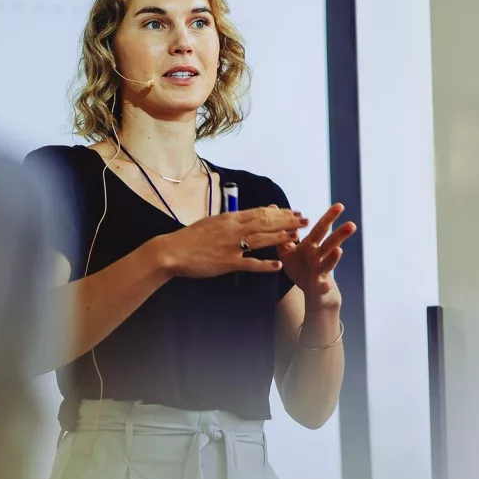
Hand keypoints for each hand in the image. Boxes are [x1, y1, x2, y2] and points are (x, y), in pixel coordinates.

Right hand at [157, 207, 309, 278]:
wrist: (172, 251)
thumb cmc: (192, 238)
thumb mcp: (214, 222)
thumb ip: (234, 219)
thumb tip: (250, 213)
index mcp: (230, 218)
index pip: (260, 212)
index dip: (280, 213)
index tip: (295, 212)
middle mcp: (233, 229)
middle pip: (265, 223)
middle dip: (287, 221)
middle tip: (305, 220)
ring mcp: (230, 246)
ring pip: (261, 240)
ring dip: (281, 237)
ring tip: (297, 236)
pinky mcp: (226, 263)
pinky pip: (249, 264)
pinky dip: (265, 265)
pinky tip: (278, 266)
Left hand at [276, 204, 355, 308]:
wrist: (310, 291)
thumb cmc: (300, 267)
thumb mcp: (287, 250)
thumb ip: (282, 232)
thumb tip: (274, 207)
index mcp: (311, 246)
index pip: (321, 229)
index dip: (329, 218)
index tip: (340, 206)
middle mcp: (318, 257)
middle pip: (330, 244)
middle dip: (340, 234)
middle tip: (351, 225)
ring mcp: (320, 272)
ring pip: (328, 264)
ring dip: (333, 258)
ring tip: (338, 250)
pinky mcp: (318, 287)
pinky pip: (321, 287)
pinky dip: (324, 286)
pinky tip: (326, 285)